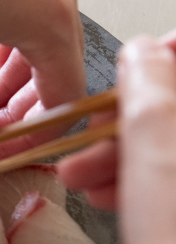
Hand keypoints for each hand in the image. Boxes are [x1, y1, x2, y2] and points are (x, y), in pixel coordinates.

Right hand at [74, 32, 175, 243]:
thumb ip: (148, 80)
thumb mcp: (154, 135)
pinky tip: (101, 197)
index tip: (128, 74)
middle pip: (171, 115)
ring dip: (117, 159)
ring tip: (77, 179)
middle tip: (81, 142)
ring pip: (164, 151)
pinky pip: (163, 182)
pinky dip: (132, 184)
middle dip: (121, 126)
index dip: (162, 60)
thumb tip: (142, 47)